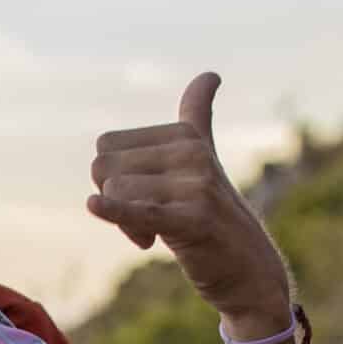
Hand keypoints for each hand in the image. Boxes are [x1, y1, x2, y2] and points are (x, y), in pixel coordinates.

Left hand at [86, 73, 288, 319]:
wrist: (248, 268)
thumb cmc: (213, 212)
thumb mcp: (204, 159)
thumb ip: (199, 117)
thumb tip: (210, 75)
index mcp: (186, 135)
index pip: (106, 147)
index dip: (113, 179)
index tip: (145, 196)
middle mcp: (192, 153)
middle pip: (103, 169)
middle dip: (114, 200)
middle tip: (146, 220)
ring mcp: (196, 185)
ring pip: (114, 194)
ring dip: (124, 224)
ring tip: (154, 234)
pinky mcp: (193, 219)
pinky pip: (139, 210)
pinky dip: (114, 211)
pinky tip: (94, 206)